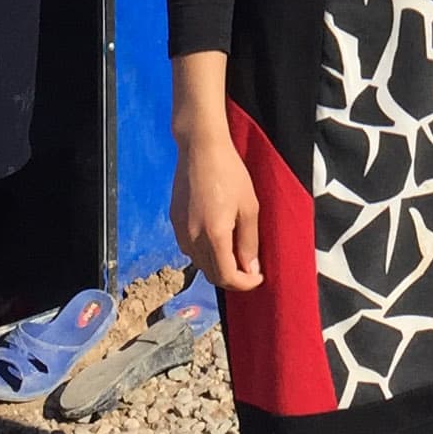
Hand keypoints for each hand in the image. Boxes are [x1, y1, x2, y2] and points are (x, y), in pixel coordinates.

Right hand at [171, 134, 263, 291]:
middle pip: (210, 274)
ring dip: (218, 266)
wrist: (200, 149)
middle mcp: (191, 239)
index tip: (258, 278)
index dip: (244, 284)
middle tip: (251, 269)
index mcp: (213, 236)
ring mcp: (179, 231)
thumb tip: (250, 269)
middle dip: (232, 278)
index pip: (225, 276)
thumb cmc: (230, 174)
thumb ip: (249, 242)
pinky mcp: (174, 222)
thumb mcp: (249, 207)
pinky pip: (190, 248)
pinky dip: (206, 253)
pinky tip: (219, 239)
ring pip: (199, 263)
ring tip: (237, 253)